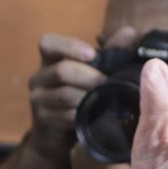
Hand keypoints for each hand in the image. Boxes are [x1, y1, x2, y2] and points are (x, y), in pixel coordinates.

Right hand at [26, 28, 136, 161]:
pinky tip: (94, 117)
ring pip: (64, 94)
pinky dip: (82, 115)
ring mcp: (38, 99)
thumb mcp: (95, 73)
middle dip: (89, 77)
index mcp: (50, 61)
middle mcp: (39, 78)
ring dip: (88, 98)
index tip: (92, 54)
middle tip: (108, 84)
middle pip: (62, 71)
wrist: (60, 136)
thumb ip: (110, 53)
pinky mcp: (42, 119)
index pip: (48, 43)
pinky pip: (65, 115)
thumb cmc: (81, 97)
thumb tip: (130, 32)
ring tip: (104, 101)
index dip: (69, 46)